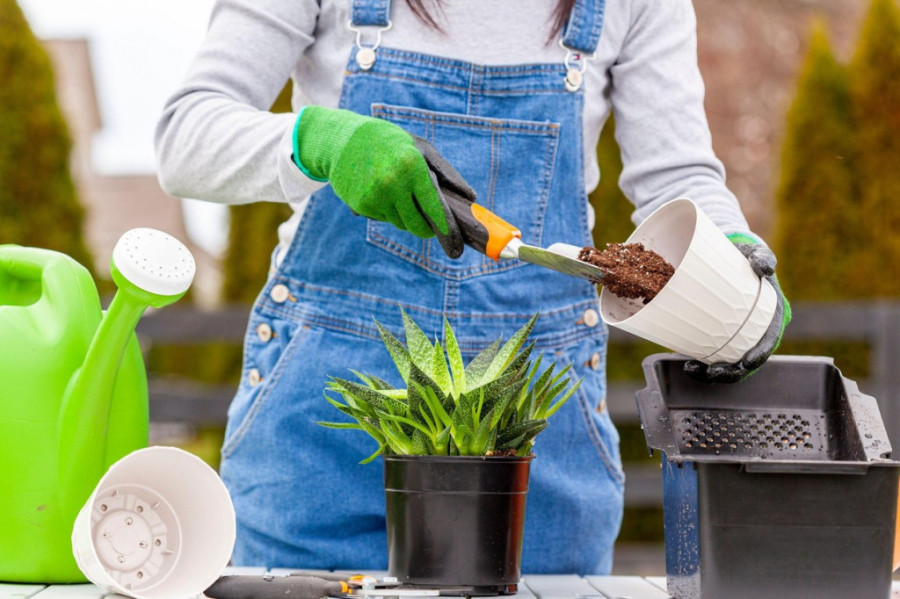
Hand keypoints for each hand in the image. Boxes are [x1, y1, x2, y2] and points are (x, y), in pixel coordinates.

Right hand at [293, 107, 474, 255]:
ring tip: (396, 190)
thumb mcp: (421, 149)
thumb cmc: (392, 143)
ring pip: (400, 224)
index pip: (435, 209)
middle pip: (417, 226)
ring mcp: (374, 196)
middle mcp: (393, 183)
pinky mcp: (360, 206)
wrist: (344, 139)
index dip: (447, 230)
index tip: (457, 246)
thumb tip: (470, 198)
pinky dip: (386, 211)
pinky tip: (378, 190)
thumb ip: (447, 173)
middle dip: (426, 229)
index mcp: (412, 167)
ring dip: (404, 215)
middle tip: (429, 225)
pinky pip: (383, 219)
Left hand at [683, 236, 791, 382]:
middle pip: (746, 361)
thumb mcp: (756, 254)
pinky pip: (712, 355)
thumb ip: (762, 257)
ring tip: (691, 369)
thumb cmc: (746, 259)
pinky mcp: (719, 337)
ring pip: (728, 363)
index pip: (768, 341)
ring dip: (712, 374)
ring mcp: (736, 337)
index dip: (759, 355)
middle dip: (731, 372)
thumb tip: (764, 267)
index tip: (746, 362)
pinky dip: (701, 364)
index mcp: (770, 317)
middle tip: (712, 372)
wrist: (730, 260)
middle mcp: (754, 332)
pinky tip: (687, 363)